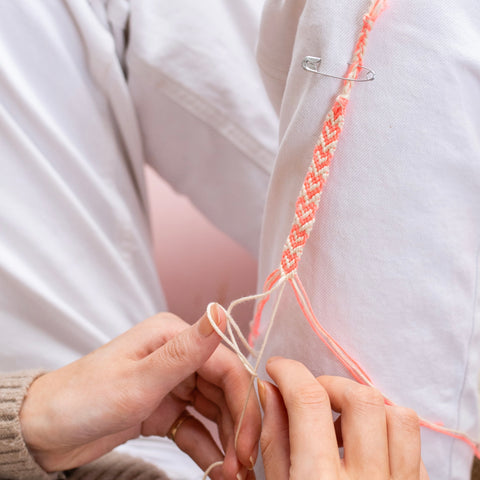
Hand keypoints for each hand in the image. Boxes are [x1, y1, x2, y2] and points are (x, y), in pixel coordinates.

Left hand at [20, 306, 260, 479]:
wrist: (42, 433)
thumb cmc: (82, 399)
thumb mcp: (138, 380)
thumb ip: (185, 351)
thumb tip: (220, 313)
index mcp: (172, 336)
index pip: (226, 366)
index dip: (244, 403)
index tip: (250, 440)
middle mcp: (177, 355)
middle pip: (225, 389)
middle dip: (238, 426)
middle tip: (244, 463)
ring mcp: (172, 382)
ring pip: (215, 410)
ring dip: (227, 440)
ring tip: (233, 472)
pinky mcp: (165, 408)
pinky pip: (196, 427)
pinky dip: (208, 448)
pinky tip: (217, 469)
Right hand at [258, 357, 428, 478]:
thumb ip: (274, 440)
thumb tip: (271, 389)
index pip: (309, 401)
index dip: (289, 371)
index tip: (278, 367)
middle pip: (361, 398)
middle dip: (330, 385)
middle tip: (311, 399)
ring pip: (397, 416)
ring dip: (367, 408)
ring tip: (343, 422)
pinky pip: (414, 447)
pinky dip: (388, 434)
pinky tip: (366, 447)